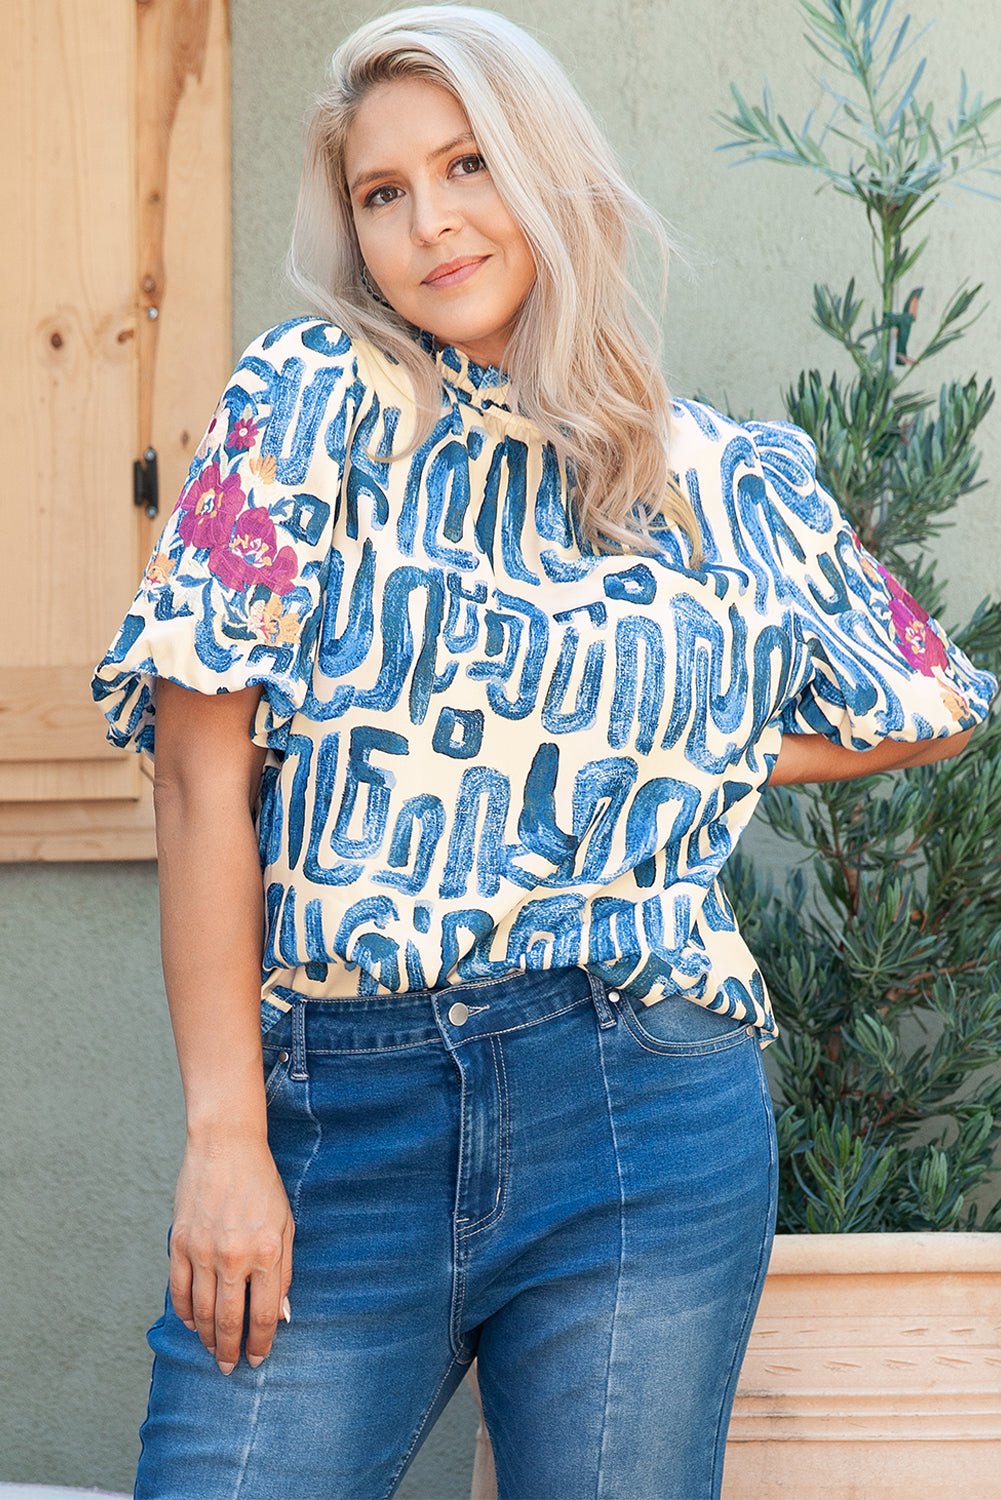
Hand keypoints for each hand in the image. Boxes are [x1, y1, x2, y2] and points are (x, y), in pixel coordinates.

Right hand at [168, 1136, 293, 1374]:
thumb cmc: (262, 1183)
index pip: (264, 1314)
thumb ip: (284, 1271)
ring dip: (207, 1337)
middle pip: (229, 1320)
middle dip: (230, 1350)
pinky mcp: (180, 1243)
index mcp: (266, 1252)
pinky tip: (192, 1324)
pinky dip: (184, 1312)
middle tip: (229, 1367)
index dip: (261, 1343)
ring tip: (212, 1350)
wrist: (225, 1146)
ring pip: (202, 1311)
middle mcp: (234, 1256)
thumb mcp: (286, 1223)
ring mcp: (203, 1251)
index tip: (258, 1359)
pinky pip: (179, 1290)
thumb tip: (281, 1314)